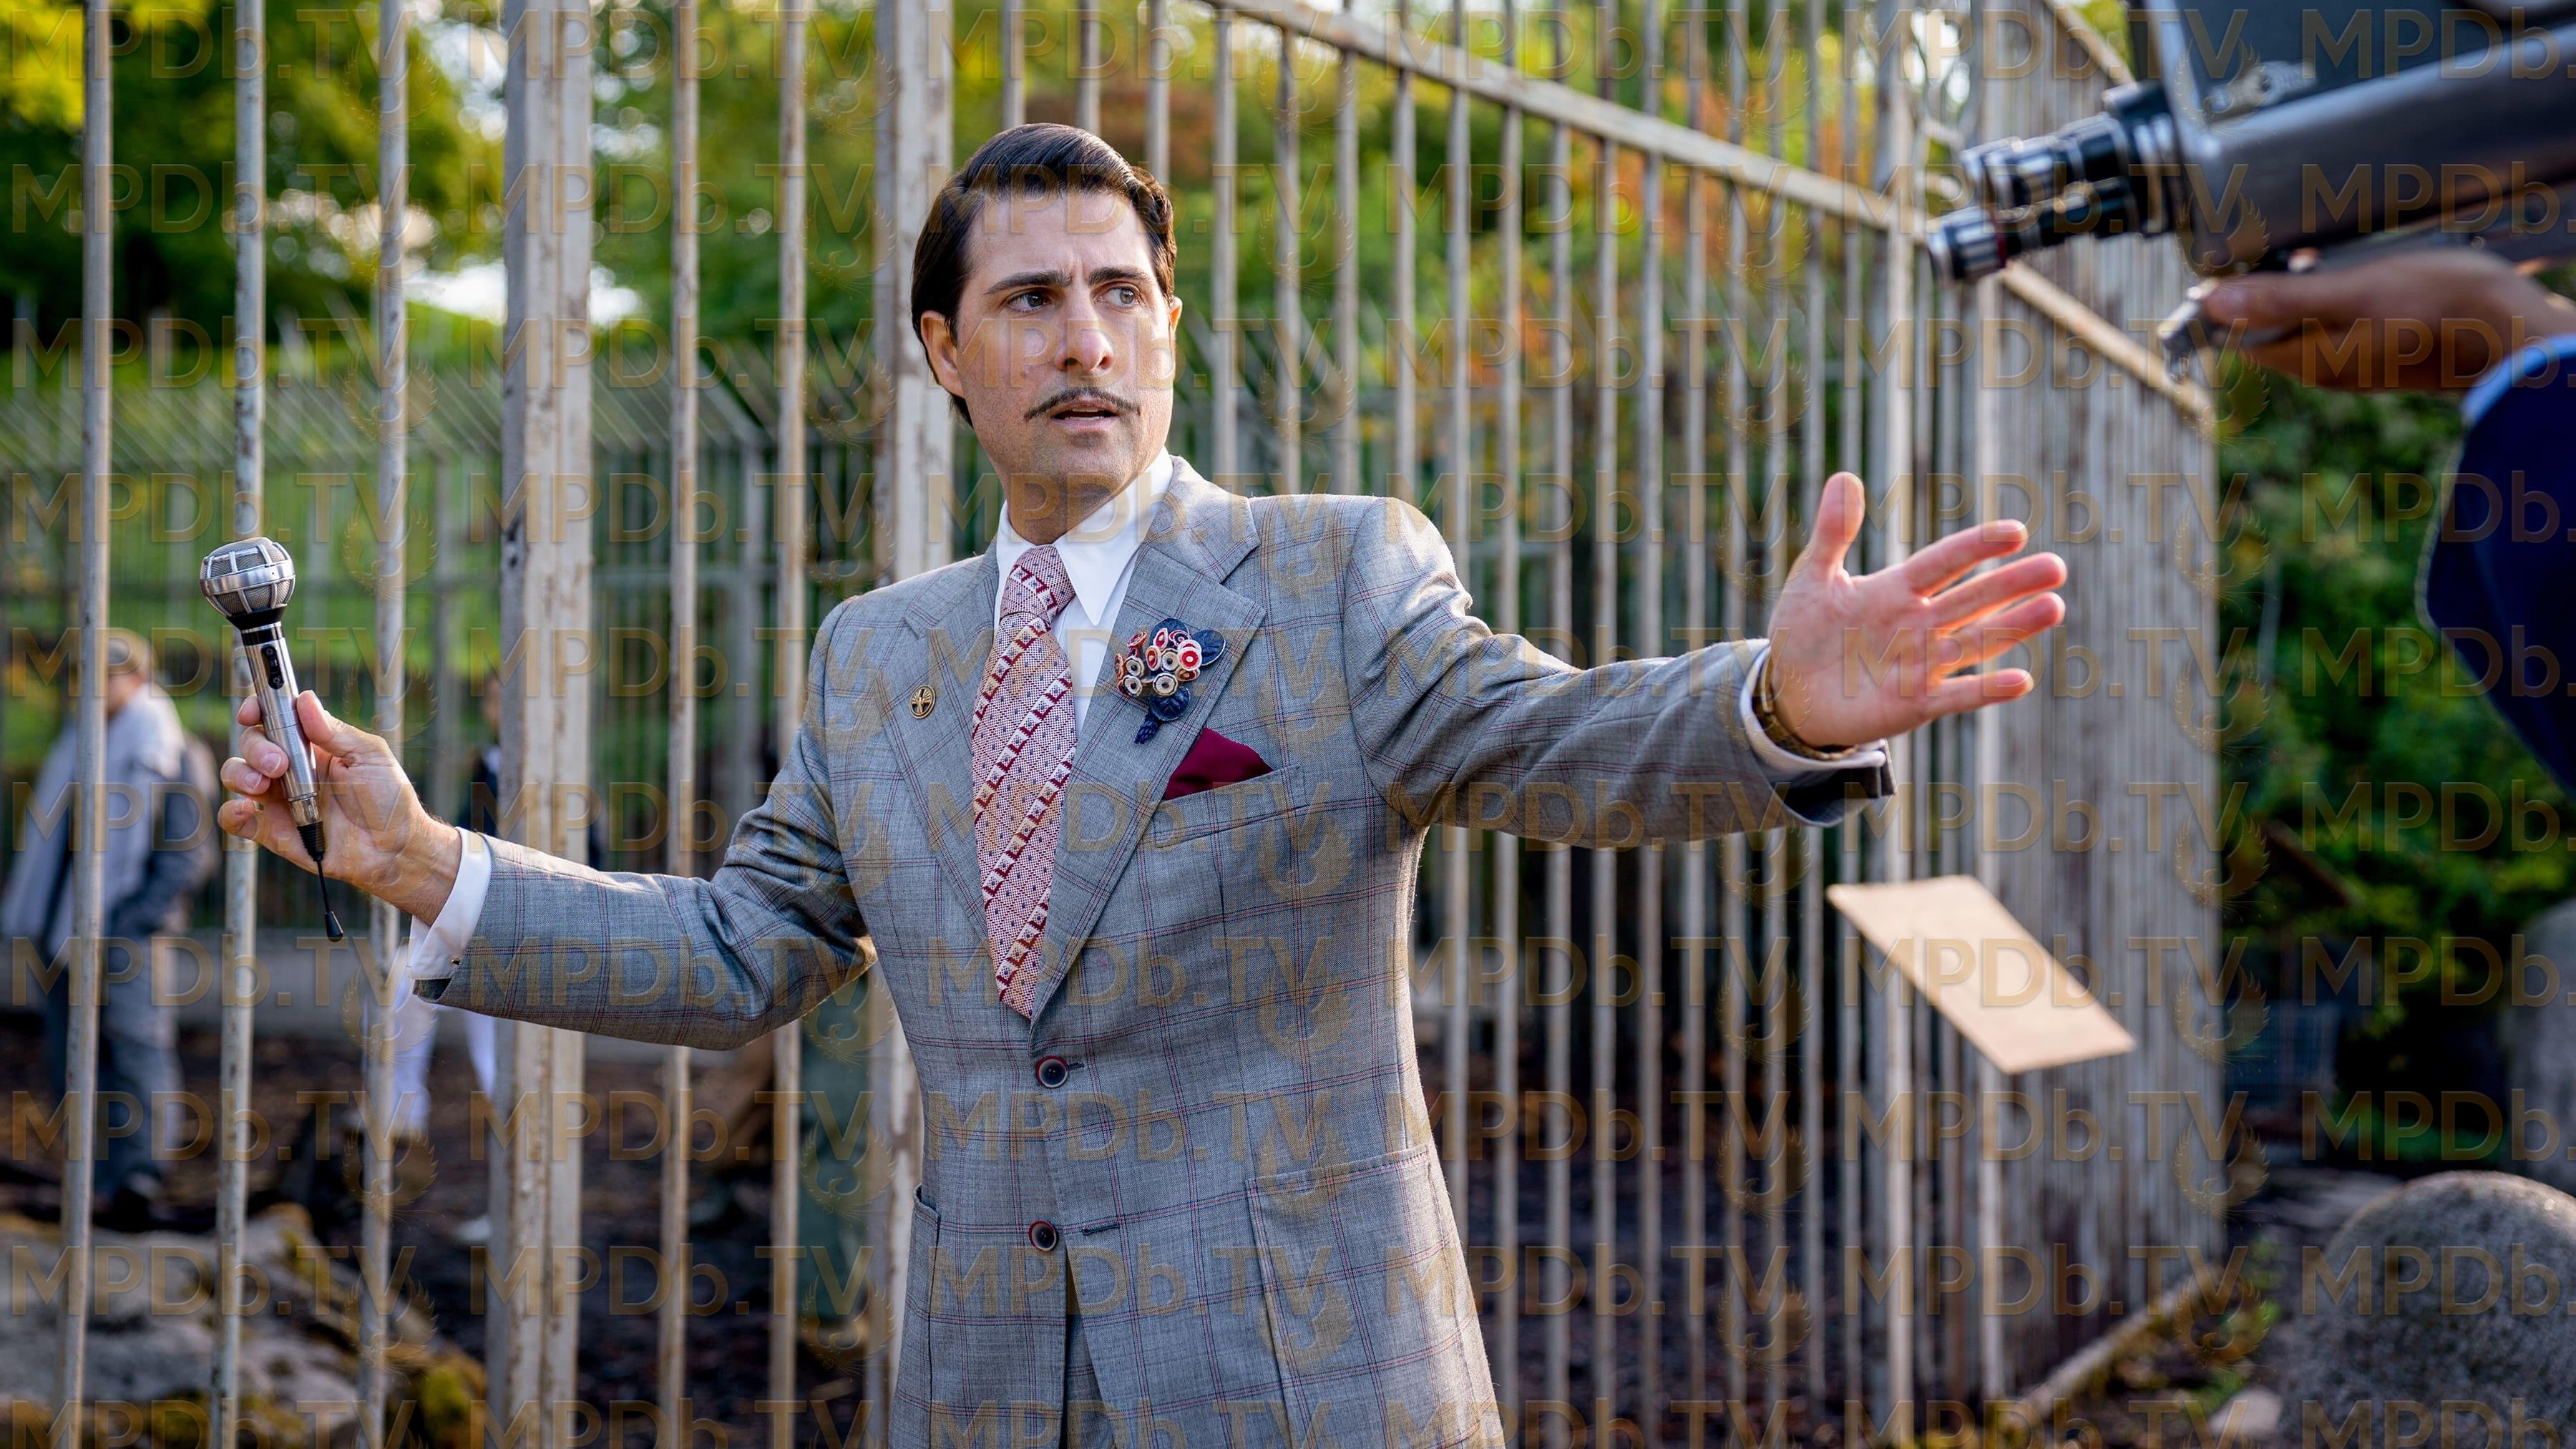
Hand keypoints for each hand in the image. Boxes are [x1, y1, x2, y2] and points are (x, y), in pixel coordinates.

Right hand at [217, 690, 461, 921]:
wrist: (395, 849)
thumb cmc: (389, 799)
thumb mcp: (369, 757)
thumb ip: (335, 731)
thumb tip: (304, 699)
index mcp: (312, 745)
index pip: (274, 718)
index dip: (257, 709)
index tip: (252, 712)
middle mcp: (290, 768)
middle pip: (251, 743)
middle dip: (257, 747)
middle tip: (279, 763)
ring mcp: (278, 798)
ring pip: (236, 775)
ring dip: (240, 774)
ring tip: (264, 785)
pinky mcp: (273, 830)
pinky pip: (235, 819)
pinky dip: (230, 812)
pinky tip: (245, 808)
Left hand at [1766, 473, 2066, 748]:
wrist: (1788, 692)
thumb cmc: (1803, 631)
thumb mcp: (1812, 579)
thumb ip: (1833, 533)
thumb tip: (1845, 477)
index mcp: (1898, 589)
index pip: (1944, 563)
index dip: (1976, 548)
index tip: (2015, 532)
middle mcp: (1920, 623)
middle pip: (1973, 599)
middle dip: (2013, 584)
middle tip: (2056, 567)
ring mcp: (1922, 663)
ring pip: (1977, 641)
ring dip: (2014, 626)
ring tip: (2054, 607)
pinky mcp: (1916, 703)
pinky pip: (1957, 695)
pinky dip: (1986, 690)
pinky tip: (2021, 680)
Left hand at [2200, 249, 2575, 392]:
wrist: (2512, 330)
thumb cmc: (2437, 306)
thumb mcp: (2352, 290)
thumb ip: (2279, 297)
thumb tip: (2211, 303)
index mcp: (2309, 360)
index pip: (2240, 336)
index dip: (2229, 301)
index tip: (2235, 266)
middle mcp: (2327, 370)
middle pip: (2275, 327)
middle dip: (2276, 288)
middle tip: (2300, 254)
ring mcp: (2357, 364)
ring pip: (2313, 320)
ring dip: (2314, 287)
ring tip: (2340, 259)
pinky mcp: (2385, 352)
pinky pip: (2347, 321)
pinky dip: (2347, 294)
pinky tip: (2370, 272)